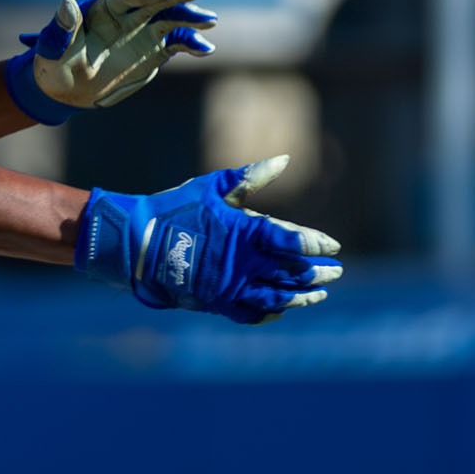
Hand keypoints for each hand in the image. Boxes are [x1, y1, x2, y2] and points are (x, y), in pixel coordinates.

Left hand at [4, 0, 216, 125]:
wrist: (68, 89)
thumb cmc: (54, 65)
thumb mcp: (52, 49)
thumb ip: (61, 28)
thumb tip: (66, 1)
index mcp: (103, 7)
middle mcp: (127, 14)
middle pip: (155, 0)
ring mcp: (143, 31)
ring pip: (171, 18)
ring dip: (189, 17)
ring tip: (209, 21)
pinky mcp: (155, 49)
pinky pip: (177, 42)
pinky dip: (191, 44)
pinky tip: (204, 49)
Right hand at [73, 156, 340, 323]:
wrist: (138, 242)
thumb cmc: (176, 208)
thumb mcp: (213, 186)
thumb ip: (250, 176)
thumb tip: (284, 159)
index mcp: (243, 231)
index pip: (291, 241)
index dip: (315, 244)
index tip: (333, 246)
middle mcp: (242, 262)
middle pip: (290, 272)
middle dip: (316, 273)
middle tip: (336, 272)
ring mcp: (230, 286)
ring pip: (276, 297)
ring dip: (301, 297)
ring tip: (319, 295)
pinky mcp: (217, 302)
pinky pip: (250, 313)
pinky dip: (269, 312)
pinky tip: (281, 309)